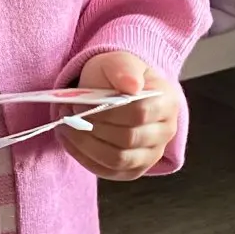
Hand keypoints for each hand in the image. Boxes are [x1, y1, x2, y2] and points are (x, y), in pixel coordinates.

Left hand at [61, 51, 178, 182]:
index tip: (83, 104)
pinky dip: (84, 157)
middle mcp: (166, 132)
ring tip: (67, 127)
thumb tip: (132, 85)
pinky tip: (70, 141)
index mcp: (167, 102)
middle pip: (128, 139)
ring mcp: (151, 155)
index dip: (108, 112)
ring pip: (117, 159)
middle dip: (93, 128)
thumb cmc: (117, 76)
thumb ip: (123, 70)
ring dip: (85, 144)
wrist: (113, 92)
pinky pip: (108, 171)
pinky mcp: (133, 170)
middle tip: (69, 115)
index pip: (140, 113)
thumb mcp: (117, 62)